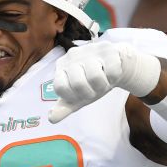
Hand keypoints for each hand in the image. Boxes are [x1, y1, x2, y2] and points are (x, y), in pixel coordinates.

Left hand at [48, 33, 162, 122]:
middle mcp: (72, 56)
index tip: (79, 95)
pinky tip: (111, 72)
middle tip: (94, 88)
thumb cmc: (92, 83)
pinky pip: (111, 71)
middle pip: (78, 84)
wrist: (115, 65)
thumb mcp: (77, 97)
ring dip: (103, 85)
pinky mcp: (107, 48)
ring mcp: (89, 50)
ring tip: (103, 80)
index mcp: (61, 68)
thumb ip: (64, 108)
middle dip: (90, 92)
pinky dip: (114, 77)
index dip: (73, 97)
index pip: (60, 87)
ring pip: (96, 77)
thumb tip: (51, 119)